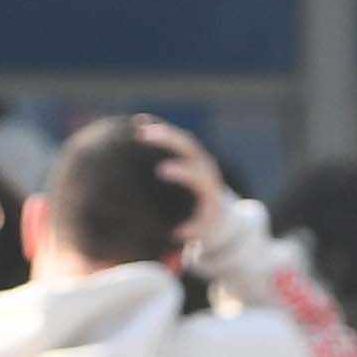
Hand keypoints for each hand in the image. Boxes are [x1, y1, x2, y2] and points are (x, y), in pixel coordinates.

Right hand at [132, 114, 227, 253]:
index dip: (182, 172)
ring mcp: (198, 157)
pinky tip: (139, 122)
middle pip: (190, 148)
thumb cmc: (202, 225)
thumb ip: (190, 232)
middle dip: (169, 140)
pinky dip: (159, 128)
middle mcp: (206, 169)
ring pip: (182, 139)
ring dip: (162, 131)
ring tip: (139, 127)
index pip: (199, 177)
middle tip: (145, 136)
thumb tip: (176, 233)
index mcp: (210, 189)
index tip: (162, 170)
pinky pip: (174, 136)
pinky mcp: (189, 151)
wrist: (217, 212)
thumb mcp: (199, 231)